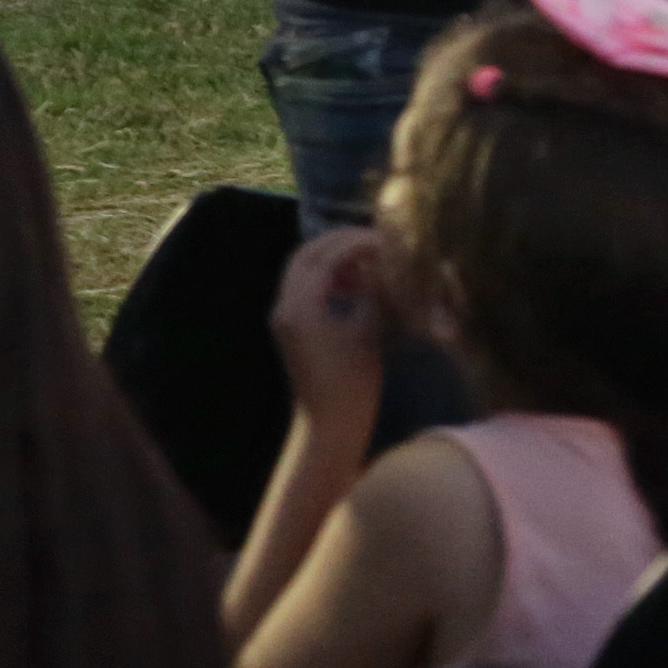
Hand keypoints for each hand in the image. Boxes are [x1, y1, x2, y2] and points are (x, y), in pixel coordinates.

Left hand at [265, 226, 394, 428]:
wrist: (329, 427)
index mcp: (300, 307)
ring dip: (334, 260)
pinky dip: (328, 279)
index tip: (384, 240)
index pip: (324, 258)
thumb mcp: (368, 334)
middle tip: (374, 240)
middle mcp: (284, 307)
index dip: (355, 244)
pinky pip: (305, 289)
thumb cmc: (353, 386)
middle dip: (339, 243)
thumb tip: (382, 267)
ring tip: (368, 265)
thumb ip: (372, 295)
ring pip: (304, 270)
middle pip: (306, 256)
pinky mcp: (291, 328)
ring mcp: (284, 318)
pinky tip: (355, 287)